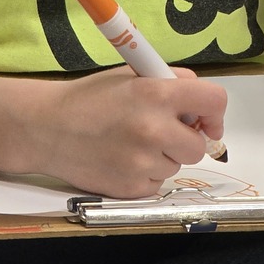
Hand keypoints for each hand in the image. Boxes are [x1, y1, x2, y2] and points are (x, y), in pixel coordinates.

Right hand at [32, 66, 226, 198]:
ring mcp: (143, 162)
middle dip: (186, 138)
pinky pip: (157, 182)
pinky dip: (146, 172)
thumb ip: (170, 83)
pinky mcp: (132, 188)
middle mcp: (154, 129)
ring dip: (164, 155)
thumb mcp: (133, 75)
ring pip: (177, 164)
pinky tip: (122, 158)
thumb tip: (202, 105)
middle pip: (199, 144)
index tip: (206, 119)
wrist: (48, 127)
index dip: (215, 112)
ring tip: (131, 141)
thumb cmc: (91, 97)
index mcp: (157, 93)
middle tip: (162, 129)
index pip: (214, 101)